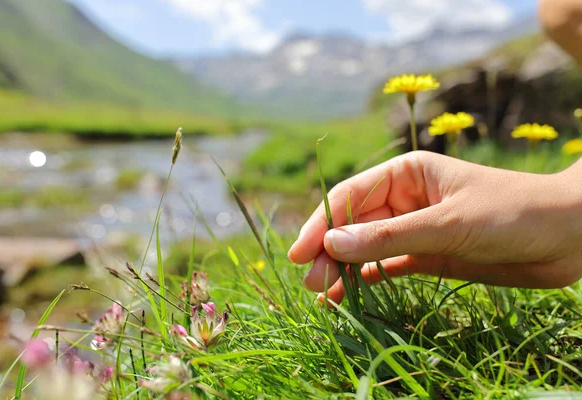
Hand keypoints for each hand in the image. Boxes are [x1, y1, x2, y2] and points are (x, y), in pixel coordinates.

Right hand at [288, 151, 581, 303]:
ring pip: (365, 248)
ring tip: (323, 294)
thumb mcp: (447, 224)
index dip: (321, 224)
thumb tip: (331, 245)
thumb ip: (389, 237)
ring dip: (343, 268)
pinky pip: (386, 266)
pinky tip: (348, 293)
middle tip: (311, 283)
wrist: (567, 236)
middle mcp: (403, 200)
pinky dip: (366, 279)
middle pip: (353, 225)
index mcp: (405, 174)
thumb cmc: (511, 213)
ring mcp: (414, 229)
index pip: (350, 197)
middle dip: (329, 251)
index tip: (300, 254)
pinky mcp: (426, 255)